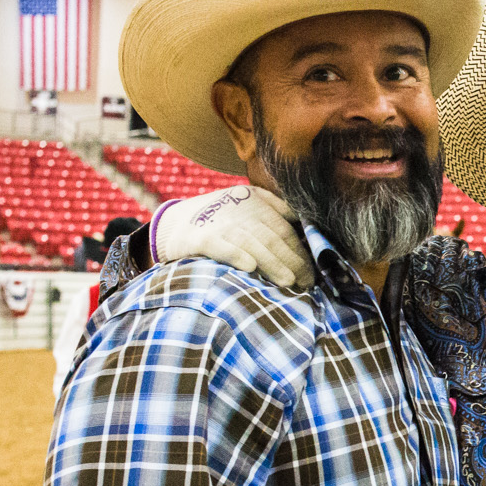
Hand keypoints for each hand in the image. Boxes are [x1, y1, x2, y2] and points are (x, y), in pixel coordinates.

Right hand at [156, 185, 310, 288]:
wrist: (174, 223)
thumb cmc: (220, 217)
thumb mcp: (248, 202)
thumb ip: (276, 208)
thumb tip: (304, 222)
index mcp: (256, 204)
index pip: (284, 230)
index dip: (300, 252)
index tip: (312, 274)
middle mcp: (241, 212)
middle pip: (272, 238)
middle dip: (293, 261)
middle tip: (306, 283)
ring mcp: (221, 225)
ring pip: (252, 244)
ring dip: (272, 262)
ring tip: (289, 281)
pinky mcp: (201, 238)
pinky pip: (221, 246)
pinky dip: (235, 255)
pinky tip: (250, 267)